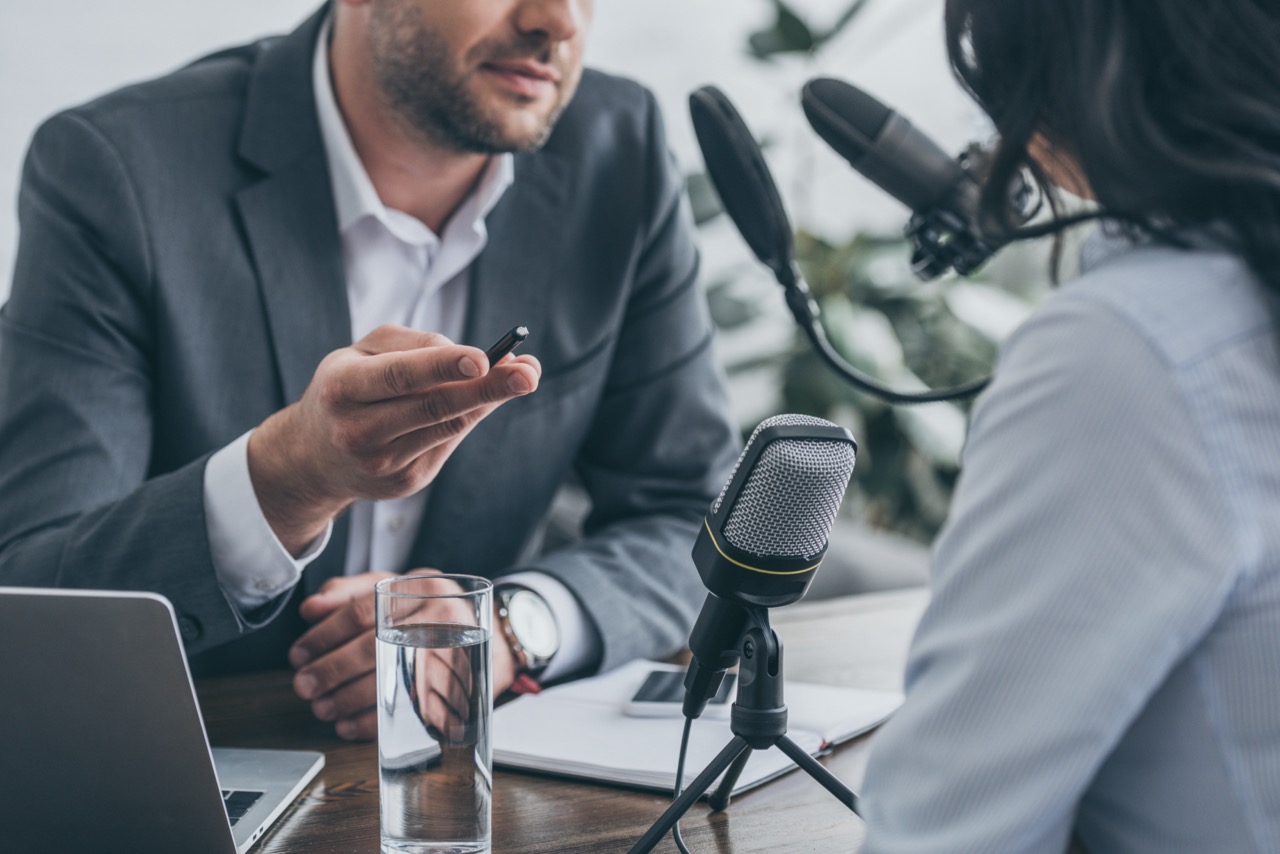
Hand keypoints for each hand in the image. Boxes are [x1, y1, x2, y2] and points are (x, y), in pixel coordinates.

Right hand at [248, 324, 540, 553]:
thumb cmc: (346, 387)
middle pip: (434, 408)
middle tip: (528, 373)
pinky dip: (471, 417)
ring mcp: (383, 463)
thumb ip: (414, 345)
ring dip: (490, 401)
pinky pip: (448, 443)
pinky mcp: (405, 482)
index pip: (399, 377)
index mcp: (342, 389)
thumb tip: (473, 355)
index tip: (484, 357)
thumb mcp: (361, 352)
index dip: (443, 367)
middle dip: (486, 388)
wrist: (313, 457)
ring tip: (523, 375)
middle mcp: (358, 431)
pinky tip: (485, 399)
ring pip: (448, 427)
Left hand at [289, 571, 519, 740]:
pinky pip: (409, 709)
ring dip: (346, 699)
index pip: (362, 611)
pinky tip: (348, 725)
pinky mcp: (456, 690)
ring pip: (388, 680)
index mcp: (424, 586)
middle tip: (304, 683)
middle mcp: (442, 617)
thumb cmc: (437, 613)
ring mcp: (452, 655)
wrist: (500, 638)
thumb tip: (311, 609)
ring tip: (322, 706)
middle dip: (330, 669)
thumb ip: (353, 591)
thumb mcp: (402, 589)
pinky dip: (373, 722)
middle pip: (373, 646)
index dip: (324, 635)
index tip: (299, 653)